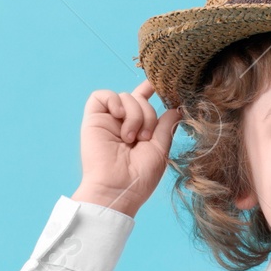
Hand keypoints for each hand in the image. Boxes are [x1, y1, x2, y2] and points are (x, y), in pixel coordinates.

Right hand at [73, 80, 180, 216]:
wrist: (118, 188)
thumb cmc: (140, 176)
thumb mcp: (160, 149)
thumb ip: (166, 126)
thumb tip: (177, 107)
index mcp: (139, 130)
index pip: (144, 101)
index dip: (151, 89)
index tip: (162, 82)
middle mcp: (123, 123)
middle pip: (139, 99)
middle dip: (148, 115)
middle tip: (144, 137)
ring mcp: (108, 121)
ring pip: (125, 96)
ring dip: (134, 114)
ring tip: (130, 137)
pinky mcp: (93, 119)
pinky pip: (101, 95)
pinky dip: (114, 101)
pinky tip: (119, 116)